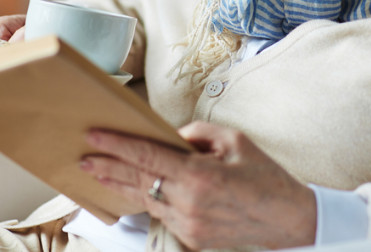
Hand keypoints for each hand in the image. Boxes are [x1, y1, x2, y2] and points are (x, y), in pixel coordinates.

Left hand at [81, 122, 316, 249]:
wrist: (287, 219)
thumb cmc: (265, 176)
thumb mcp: (236, 141)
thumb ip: (198, 134)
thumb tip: (170, 136)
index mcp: (201, 176)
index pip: (148, 156)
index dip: (118, 145)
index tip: (95, 135)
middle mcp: (189, 203)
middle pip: (138, 180)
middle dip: (108, 167)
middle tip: (83, 156)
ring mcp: (188, 224)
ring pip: (145, 199)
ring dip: (120, 184)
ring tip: (97, 172)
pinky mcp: (191, 237)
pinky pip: (160, 212)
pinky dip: (144, 198)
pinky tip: (130, 189)